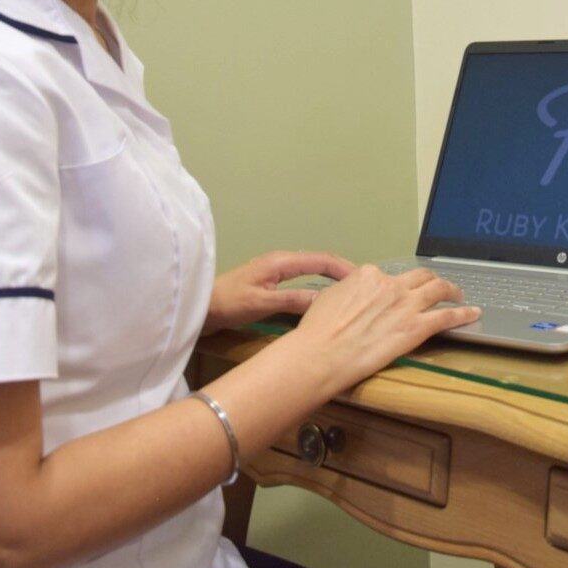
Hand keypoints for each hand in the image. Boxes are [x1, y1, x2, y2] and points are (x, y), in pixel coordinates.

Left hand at [203, 250, 354, 333]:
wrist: (202, 307)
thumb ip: (293, 300)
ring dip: (331, 279)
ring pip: (311, 271)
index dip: (344, 268)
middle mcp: (281, 262)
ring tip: (352, 294)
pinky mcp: (272, 283)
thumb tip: (328, 299)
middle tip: (365, 288)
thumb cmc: (229, 303)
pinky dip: (318, 286)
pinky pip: (302, 280)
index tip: (364, 280)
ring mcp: (276, 271)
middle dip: (342, 271)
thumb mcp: (263, 303)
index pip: (320, 259)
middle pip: (319, 262)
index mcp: (281, 262)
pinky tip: (326, 300)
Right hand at [292, 264, 480, 389]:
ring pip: (438, 289)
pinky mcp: (417, 327)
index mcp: (368, 275)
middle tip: (439, 286)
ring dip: (452, 289)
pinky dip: (463, 313)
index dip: (395, 284)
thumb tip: (355, 295)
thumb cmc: (319, 329)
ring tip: (458, 294)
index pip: (389, 274)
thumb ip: (349, 291)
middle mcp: (390, 284)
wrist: (323, 352)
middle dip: (431, 279)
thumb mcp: (329, 297)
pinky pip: (447, 317)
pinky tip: (473, 313)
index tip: (398, 292)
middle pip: (419, 276)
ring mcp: (405, 304)